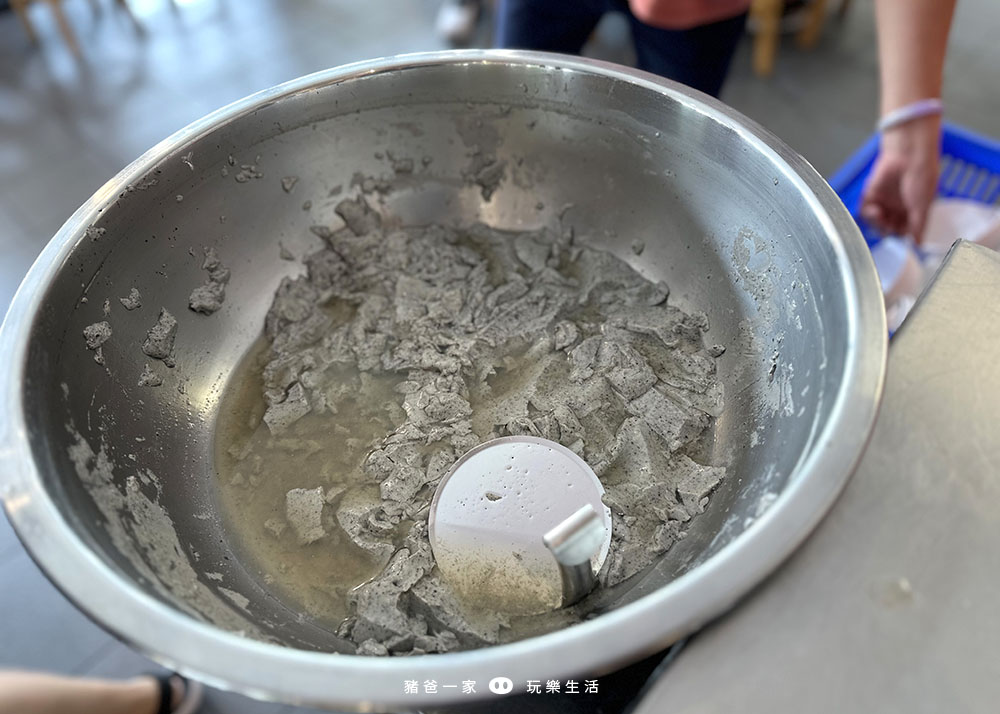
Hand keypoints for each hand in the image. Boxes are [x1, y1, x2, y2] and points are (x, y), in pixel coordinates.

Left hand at [860, 116, 940, 241]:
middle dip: (888, 231)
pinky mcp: (871, 194)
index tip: (901, 242)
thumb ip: (918, 227)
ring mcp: (884, 201)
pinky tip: (875, 211)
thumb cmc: (922, 176)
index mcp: (914, 209)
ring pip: (876, 222)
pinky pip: (865, 211)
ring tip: (882, 218)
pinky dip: (868, 215)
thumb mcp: (924, 206)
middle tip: (891, 228)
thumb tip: (918, 245)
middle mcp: (899, 206)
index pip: (905, 230)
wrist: (909, 154)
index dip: (902, 237)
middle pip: (889, 228)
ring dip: (877, 225)